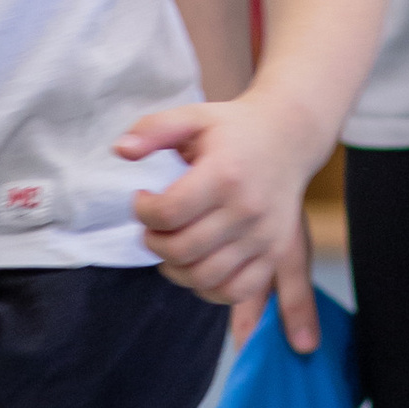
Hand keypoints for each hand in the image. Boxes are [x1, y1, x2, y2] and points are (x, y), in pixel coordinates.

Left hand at [115, 96, 325, 349]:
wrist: (288, 137)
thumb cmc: (232, 129)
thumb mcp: (192, 116)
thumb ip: (152, 129)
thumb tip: (120, 151)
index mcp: (225, 174)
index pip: (168, 213)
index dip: (142, 211)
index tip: (142, 198)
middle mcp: (247, 209)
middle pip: (182, 249)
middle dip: (153, 241)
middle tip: (152, 226)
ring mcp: (263, 236)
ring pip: (204, 277)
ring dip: (174, 268)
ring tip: (170, 244)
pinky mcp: (272, 253)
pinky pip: (234, 291)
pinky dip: (207, 289)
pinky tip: (195, 266)